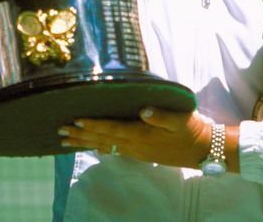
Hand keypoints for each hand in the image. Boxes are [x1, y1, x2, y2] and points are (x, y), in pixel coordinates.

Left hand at [58, 107, 210, 168]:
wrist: (202, 150)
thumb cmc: (191, 130)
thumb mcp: (180, 120)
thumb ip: (162, 115)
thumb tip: (144, 110)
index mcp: (142, 135)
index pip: (113, 129)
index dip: (94, 124)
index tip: (76, 120)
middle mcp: (135, 145)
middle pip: (102, 140)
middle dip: (80, 135)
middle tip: (60, 132)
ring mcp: (136, 151)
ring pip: (105, 146)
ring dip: (85, 142)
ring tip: (66, 141)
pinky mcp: (140, 152)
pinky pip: (113, 149)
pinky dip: (98, 146)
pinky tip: (91, 146)